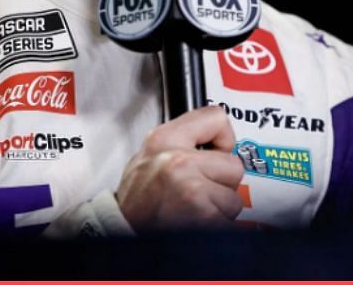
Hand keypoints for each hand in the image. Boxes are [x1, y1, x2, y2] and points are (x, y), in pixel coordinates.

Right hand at [115, 105, 243, 232]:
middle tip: (195, 192)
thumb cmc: (135, 203)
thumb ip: (181, 143)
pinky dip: (217, 224)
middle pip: (233, 165)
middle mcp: (178, 161)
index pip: (216, 117)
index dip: (223, 138)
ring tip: (191, 209)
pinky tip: (194, 222)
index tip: (217, 151)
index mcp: (164, 140)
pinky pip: (229, 218)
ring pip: (233, 197)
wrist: (119, 235)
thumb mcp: (148, 157)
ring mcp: (191, 188)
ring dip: (218, 207)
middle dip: (220, 183)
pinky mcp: (203, 215)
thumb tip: (212, 137)